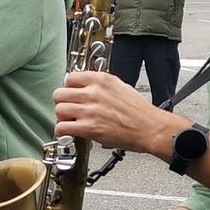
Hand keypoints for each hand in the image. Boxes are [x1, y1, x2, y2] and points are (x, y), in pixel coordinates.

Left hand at [54, 69, 177, 153]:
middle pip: (60, 93)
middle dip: (62, 102)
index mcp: (101, 80)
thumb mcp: (121, 86)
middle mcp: (93, 93)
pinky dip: (62, 131)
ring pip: (59, 109)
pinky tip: (69, 131)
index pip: (70, 78)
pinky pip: (62, 127)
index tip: (70, 94)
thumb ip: (101, 85)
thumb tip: (87, 86)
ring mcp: (90, 110)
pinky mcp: (89, 128)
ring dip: (62, 117)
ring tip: (69, 121)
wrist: (150, 127)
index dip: (68, 88)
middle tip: (68, 108)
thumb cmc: (140, 111)